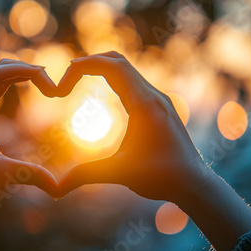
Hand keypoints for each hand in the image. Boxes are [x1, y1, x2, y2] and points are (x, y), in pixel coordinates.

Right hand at [56, 51, 214, 202]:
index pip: (112, 66)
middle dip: (89, 63)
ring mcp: (158, 99)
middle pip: (118, 61)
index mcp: (144, 104)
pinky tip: (101, 95)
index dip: (83, 66)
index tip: (62, 83)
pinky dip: (113, 79)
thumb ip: (86, 175)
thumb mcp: (120, 174)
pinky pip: (133, 82)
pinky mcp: (159, 107)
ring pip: (126, 69)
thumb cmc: (162, 177)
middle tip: (66, 78)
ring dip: (101, 69)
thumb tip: (55, 189)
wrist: (195, 183)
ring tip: (77, 81)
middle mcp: (153, 96)